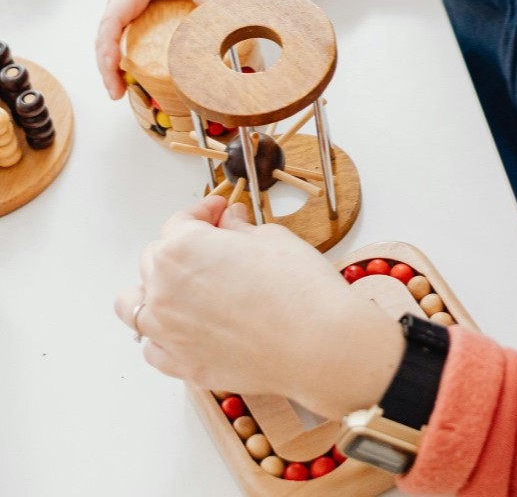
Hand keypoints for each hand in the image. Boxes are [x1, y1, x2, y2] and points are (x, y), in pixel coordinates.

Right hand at [95, 0, 241, 97]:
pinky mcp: (132, 20)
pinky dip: (123, 61)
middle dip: (107, 67)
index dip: (108, 47)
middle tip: (116, 93)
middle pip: (104, 39)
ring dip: (112, 68)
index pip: (111, 22)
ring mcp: (124, 13)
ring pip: (109, 44)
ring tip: (119, 94)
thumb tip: (219, 12)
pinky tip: (131, 81)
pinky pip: (122, 43)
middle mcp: (120, 4)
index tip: (111, 67)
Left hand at [115, 197, 402, 418]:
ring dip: (157, 289)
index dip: (204, 211)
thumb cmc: (299, 288)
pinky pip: (153, 345)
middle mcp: (162, 290)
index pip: (181, 221)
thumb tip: (228, 221)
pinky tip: (191, 324)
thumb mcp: (272, 239)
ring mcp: (165, 332)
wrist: (317, 345)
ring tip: (188, 287)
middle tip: (216, 245)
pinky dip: (164, 332)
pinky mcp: (179, 366)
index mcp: (182, 250)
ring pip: (137, 304)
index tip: (220, 211)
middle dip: (183, 247)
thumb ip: (238, 228)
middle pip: (156, 259)